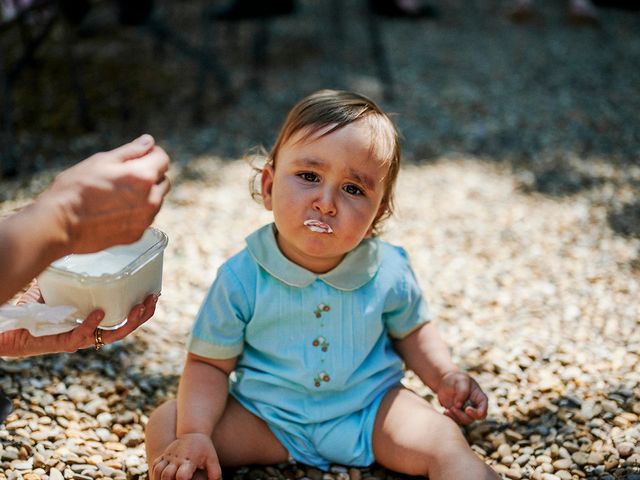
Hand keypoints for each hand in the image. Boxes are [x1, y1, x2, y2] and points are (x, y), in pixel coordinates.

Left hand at [0, 283, 158, 356]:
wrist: (7, 329)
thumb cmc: (30, 311)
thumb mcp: (54, 288)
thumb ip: (67, 275)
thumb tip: (76, 246)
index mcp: (92, 323)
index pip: (123, 318)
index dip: (141, 309)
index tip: (153, 293)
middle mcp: (89, 333)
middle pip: (124, 328)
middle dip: (143, 315)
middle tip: (153, 298)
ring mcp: (77, 340)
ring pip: (112, 336)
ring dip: (129, 322)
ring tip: (139, 307)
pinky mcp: (62, 343)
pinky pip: (82, 335)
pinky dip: (92, 324)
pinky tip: (99, 313)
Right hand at [39, 134, 169, 254]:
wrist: (60, 224)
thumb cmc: (76, 189)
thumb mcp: (102, 161)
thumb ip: (131, 151)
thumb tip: (149, 141)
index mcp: (144, 176)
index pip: (163, 159)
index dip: (151, 154)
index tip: (140, 156)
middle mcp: (151, 199)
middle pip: (163, 180)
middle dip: (150, 175)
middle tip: (125, 176)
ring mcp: (146, 219)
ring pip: (156, 201)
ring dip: (145, 195)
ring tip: (117, 195)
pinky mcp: (137, 234)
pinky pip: (145, 218)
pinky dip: (136, 212)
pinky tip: (115, 210)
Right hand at [152, 433, 220, 479]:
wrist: (194, 431)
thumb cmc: (204, 448)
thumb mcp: (212, 458)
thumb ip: (214, 472)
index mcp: (189, 460)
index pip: (182, 475)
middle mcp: (177, 459)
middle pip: (167, 475)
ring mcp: (169, 456)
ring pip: (158, 470)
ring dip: (159, 479)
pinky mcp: (164, 455)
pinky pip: (155, 465)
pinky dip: (155, 474)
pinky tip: (160, 479)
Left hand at [436, 371, 487, 425]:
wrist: (447, 382)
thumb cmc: (457, 379)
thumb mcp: (461, 381)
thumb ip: (462, 391)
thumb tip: (459, 406)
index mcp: (480, 398)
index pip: (484, 408)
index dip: (479, 412)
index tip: (468, 409)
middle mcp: (475, 407)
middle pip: (475, 417)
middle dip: (464, 415)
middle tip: (454, 408)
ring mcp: (467, 412)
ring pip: (465, 420)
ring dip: (456, 416)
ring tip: (448, 409)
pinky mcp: (458, 414)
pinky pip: (457, 421)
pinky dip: (451, 418)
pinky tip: (445, 412)